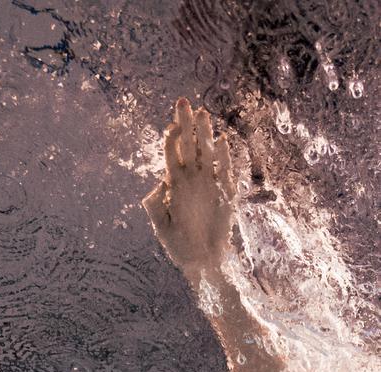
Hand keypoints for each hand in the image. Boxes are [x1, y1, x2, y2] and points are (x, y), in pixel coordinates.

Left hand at [142, 97, 234, 280]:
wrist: (203, 260)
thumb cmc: (180, 246)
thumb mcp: (161, 228)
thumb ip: (155, 208)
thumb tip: (155, 186)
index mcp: (174, 185)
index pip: (172, 155)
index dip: (171, 138)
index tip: (170, 125)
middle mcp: (192, 180)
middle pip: (188, 146)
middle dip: (185, 124)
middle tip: (182, 101)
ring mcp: (209, 183)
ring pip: (206, 153)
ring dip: (204, 134)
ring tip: (203, 113)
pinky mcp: (225, 192)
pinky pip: (224, 170)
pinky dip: (223, 156)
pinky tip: (221, 141)